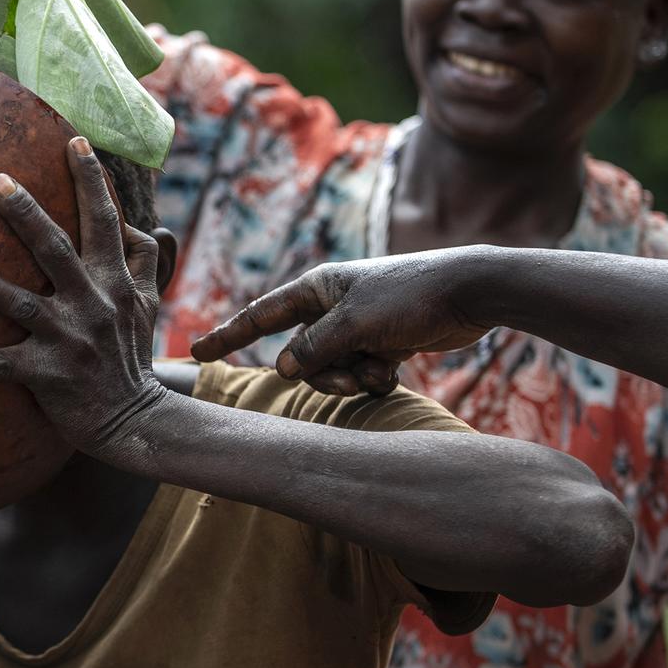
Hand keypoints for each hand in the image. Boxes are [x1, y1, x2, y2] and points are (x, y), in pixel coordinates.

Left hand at [0, 137, 167, 458]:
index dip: (92, 180)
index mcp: (115, 281)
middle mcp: (93, 303)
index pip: (105, 221)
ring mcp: (68, 340)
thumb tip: (143, 224)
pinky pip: (1, 366)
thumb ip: (144, 262)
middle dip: (26, 212)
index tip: (75, 140)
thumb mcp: (148, 304)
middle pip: (55, 249)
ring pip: (20, 304)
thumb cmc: (131, 355)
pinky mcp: (47, 375)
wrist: (135, 420)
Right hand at [187, 251, 494, 395]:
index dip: (227, 336)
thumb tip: (283, 371)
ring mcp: (357, 327)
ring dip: (351, 378)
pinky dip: (373, 378)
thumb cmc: (410, 295)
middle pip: (301, 356)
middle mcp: (332, 307)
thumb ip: (314, 349)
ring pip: (331, 370)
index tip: (197, 352)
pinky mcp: (382, 343)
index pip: (260, 317)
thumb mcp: (354, 323)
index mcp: (317, 289)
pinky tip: (396, 368)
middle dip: (323, 374)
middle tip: (351, 375)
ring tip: (379, 370)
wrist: (471, 291)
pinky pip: (360, 373)